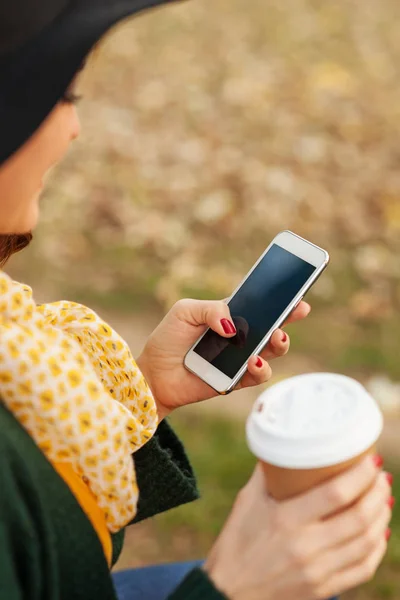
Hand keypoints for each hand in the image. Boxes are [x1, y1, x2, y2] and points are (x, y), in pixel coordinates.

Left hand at [137, 298, 309, 418]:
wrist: (153, 374)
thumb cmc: (168, 339)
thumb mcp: (185, 311)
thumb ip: (211, 310)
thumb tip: (234, 326)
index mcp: (229, 316)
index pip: (258, 305)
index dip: (278, 299)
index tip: (296, 292)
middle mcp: (239, 336)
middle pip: (272, 325)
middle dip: (289, 317)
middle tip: (297, 310)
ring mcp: (239, 358)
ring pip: (272, 350)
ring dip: (279, 343)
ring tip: (275, 337)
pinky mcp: (235, 380)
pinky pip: (257, 375)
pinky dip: (261, 368)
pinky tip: (253, 361)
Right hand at [205, 458, 391, 599]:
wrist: (228, 593)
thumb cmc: (236, 542)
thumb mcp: (247, 501)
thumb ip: (267, 473)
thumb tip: (284, 445)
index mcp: (286, 520)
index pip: (336, 494)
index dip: (361, 475)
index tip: (372, 458)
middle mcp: (306, 546)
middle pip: (359, 517)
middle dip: (378, 493)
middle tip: (381, 476)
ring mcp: (317, 572)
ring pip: (367, 542)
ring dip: (381, 517)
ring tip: (383, 499)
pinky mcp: (323, 590)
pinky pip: (363, 569)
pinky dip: (377, 549)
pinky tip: (379, 533)